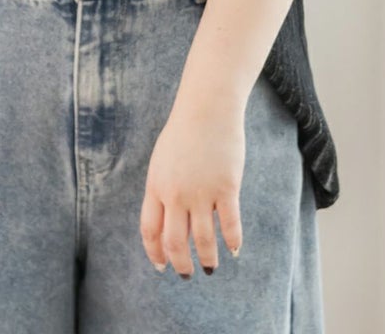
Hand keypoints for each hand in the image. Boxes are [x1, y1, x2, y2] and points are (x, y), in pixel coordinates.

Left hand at [139, 100, 245, 276]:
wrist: (207, 108)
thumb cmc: (184, 132)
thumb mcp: (163, 160)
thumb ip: (163, 189)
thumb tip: (169, 220)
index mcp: (156, 185)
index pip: (150, 230)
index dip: (155, 253)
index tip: (161, 266)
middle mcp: (175, 193)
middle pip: (174, 242)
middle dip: (180, 264)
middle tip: (187, 275)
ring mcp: (201, 192)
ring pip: (202, 240)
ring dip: (207, 259)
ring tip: (211, 267)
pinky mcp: (226, 187)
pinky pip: (229, 224)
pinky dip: (232, 242)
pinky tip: (234, 250)